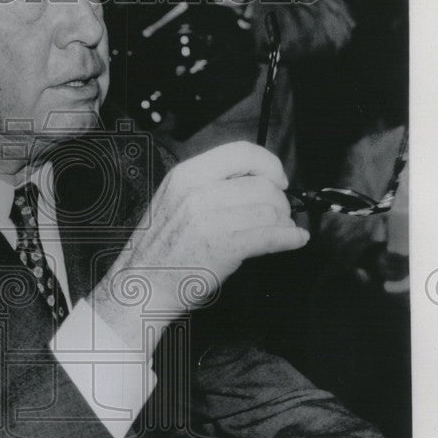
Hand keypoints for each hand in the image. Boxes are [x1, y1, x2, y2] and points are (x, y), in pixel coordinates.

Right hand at [91, 142, 308, 347]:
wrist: (142, 285)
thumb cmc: (160, 247)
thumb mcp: (175, 199)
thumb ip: (209, 184)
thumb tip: (256, 179)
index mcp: (186, 175)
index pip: (241, 152)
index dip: (269, 164)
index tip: (278, 179)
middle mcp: (197, 193)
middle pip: (262, 184)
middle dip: (280, 200)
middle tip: (280, 213)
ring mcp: (209, 220)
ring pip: (269, 209)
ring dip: (285, 221)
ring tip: (282, 229)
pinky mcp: (223, 247)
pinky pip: (270, 235)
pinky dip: (290, 238)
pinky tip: (296, 239)